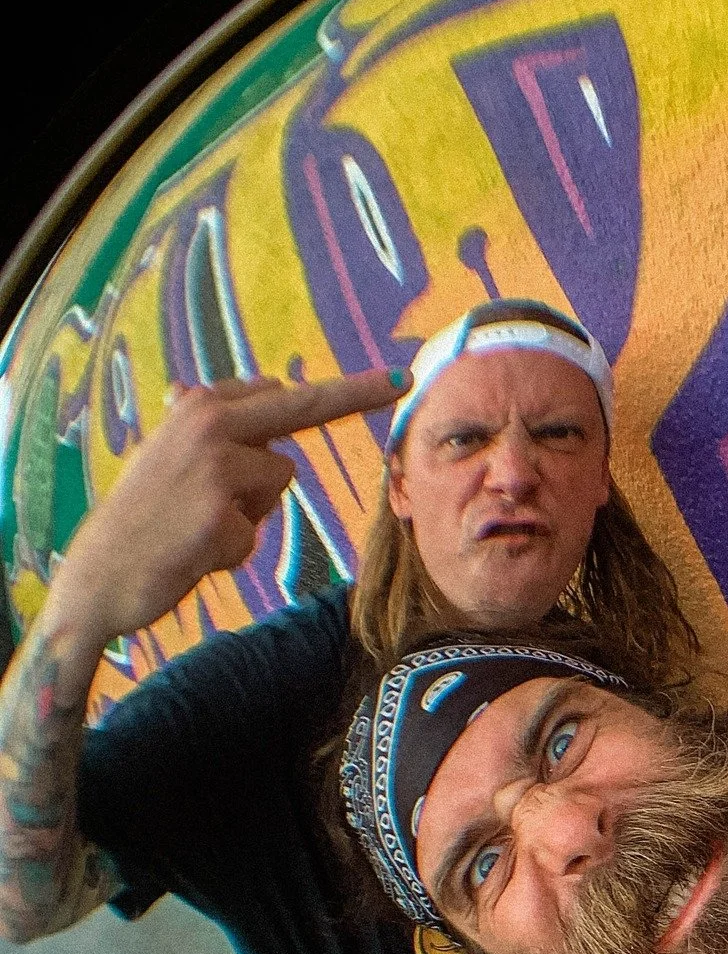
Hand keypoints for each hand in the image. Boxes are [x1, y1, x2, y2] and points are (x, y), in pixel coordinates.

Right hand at [48, 368, 406, 642]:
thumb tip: (201, 389)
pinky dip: (233, 550)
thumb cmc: (140, 518)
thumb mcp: (162, 458)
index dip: (338, 391)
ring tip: (200, 524)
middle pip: (301, 406)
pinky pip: (256, 532)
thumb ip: (199, 429)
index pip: (280, 393)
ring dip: (251, 511)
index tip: (389, 378)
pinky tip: (195, 550)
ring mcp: (216, 468)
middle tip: (403, 380)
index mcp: (198, 407)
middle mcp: (208, 425)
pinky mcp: (222, 516)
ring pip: (278, 481)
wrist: (99, 575)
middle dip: (357, 392)